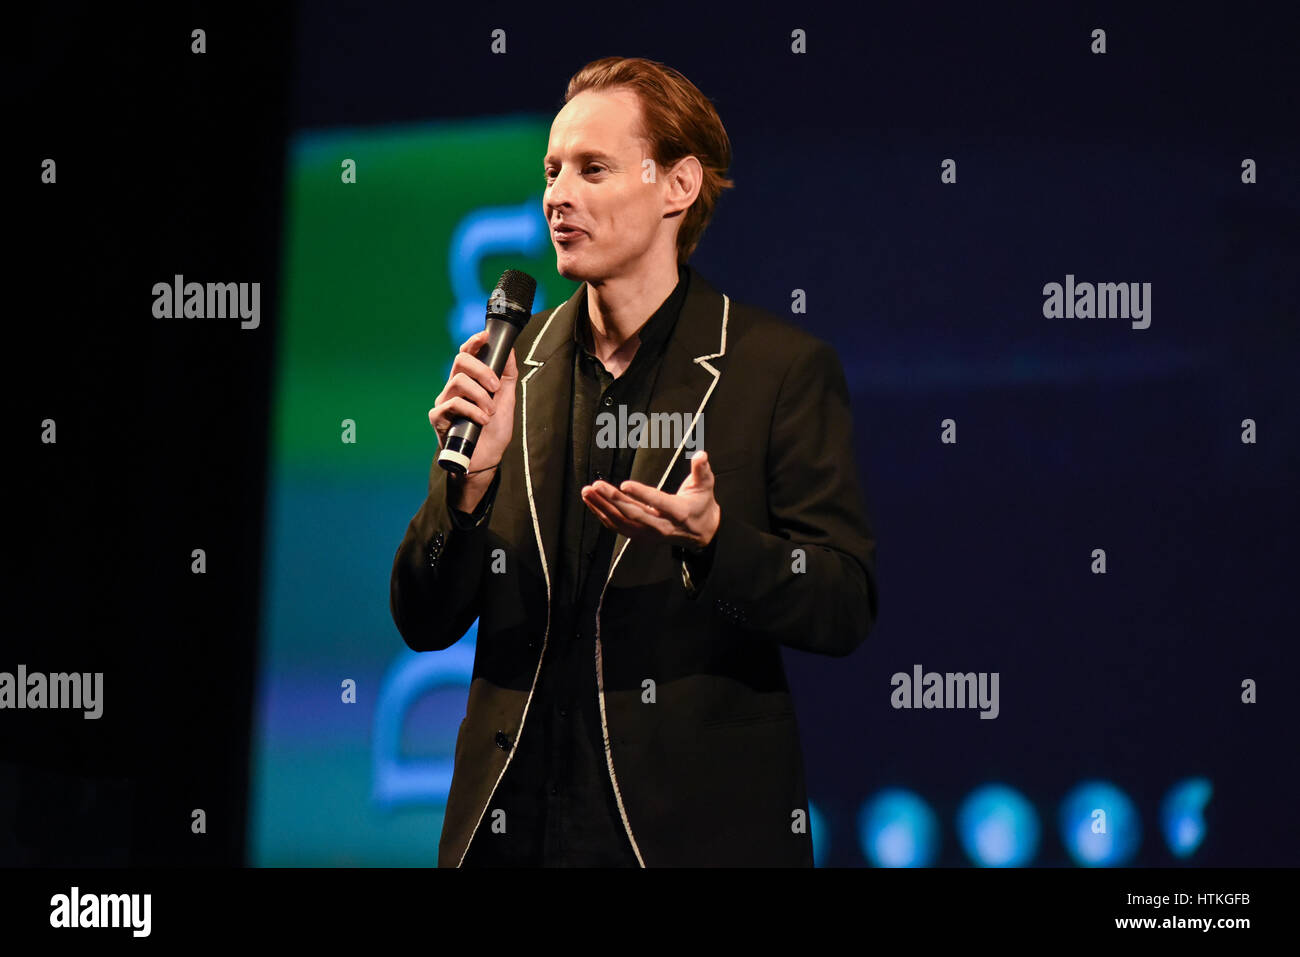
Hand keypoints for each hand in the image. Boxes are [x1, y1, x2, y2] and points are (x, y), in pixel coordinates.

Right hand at [430, 330, 518, 507]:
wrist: (487, 459)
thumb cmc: (494, 430)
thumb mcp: (506, 399)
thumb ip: (507, 375)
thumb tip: (510, 349)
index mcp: (468, 381)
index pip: (466, 354)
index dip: (473, 342)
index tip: (485, 336)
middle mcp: (453, 388)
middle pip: (460, 361)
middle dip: (482, 370)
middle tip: (496, 387)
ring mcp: (444, 401)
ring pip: (458, 382)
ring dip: (480, 395)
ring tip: (490, 412)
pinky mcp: (438, 418)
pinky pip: (453, 404)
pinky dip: (472, 410)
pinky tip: (482, 420)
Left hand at [581, 450, 721, 548]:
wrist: (701, 533)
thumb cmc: (701, 505)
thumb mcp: (705, 486)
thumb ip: (701, 470)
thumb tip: (701, 454)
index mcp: (678, 512)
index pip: (657, 502)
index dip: (641, 494)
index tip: (624, 485)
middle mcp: (661, 526)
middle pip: (633, 513)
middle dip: (613, 499)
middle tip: (597, 485)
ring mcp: (648, 533)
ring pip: (621, 521)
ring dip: (602, 506)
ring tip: (588, 491)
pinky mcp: (639, 535)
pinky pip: (617, 526)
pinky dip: (602, 514)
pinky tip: (591, 502)